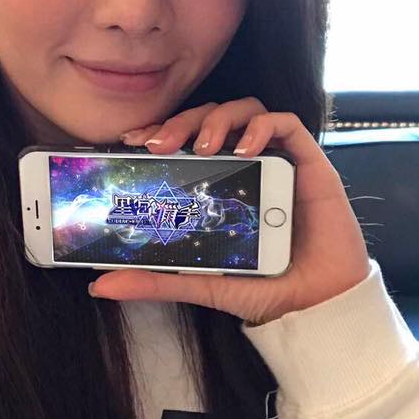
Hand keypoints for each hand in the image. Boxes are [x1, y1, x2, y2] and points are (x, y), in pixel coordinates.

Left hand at [88, 98, 371, 325]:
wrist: (317, 308)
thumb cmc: (264, 287)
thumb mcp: (200, 282)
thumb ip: (155, 279)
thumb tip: (101, 285)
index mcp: (218, 183)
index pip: (184, 140)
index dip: (158, 131)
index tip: (130, 141)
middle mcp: (246, 165)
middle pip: (209, 118)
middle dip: (181, 122)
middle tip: (159, 143)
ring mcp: (276, 160)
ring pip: (245, 109)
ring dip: (218, 119)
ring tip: (204, 145)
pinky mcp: (308, 163)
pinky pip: (286, 124)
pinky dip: (263, 126)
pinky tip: (246, 146)